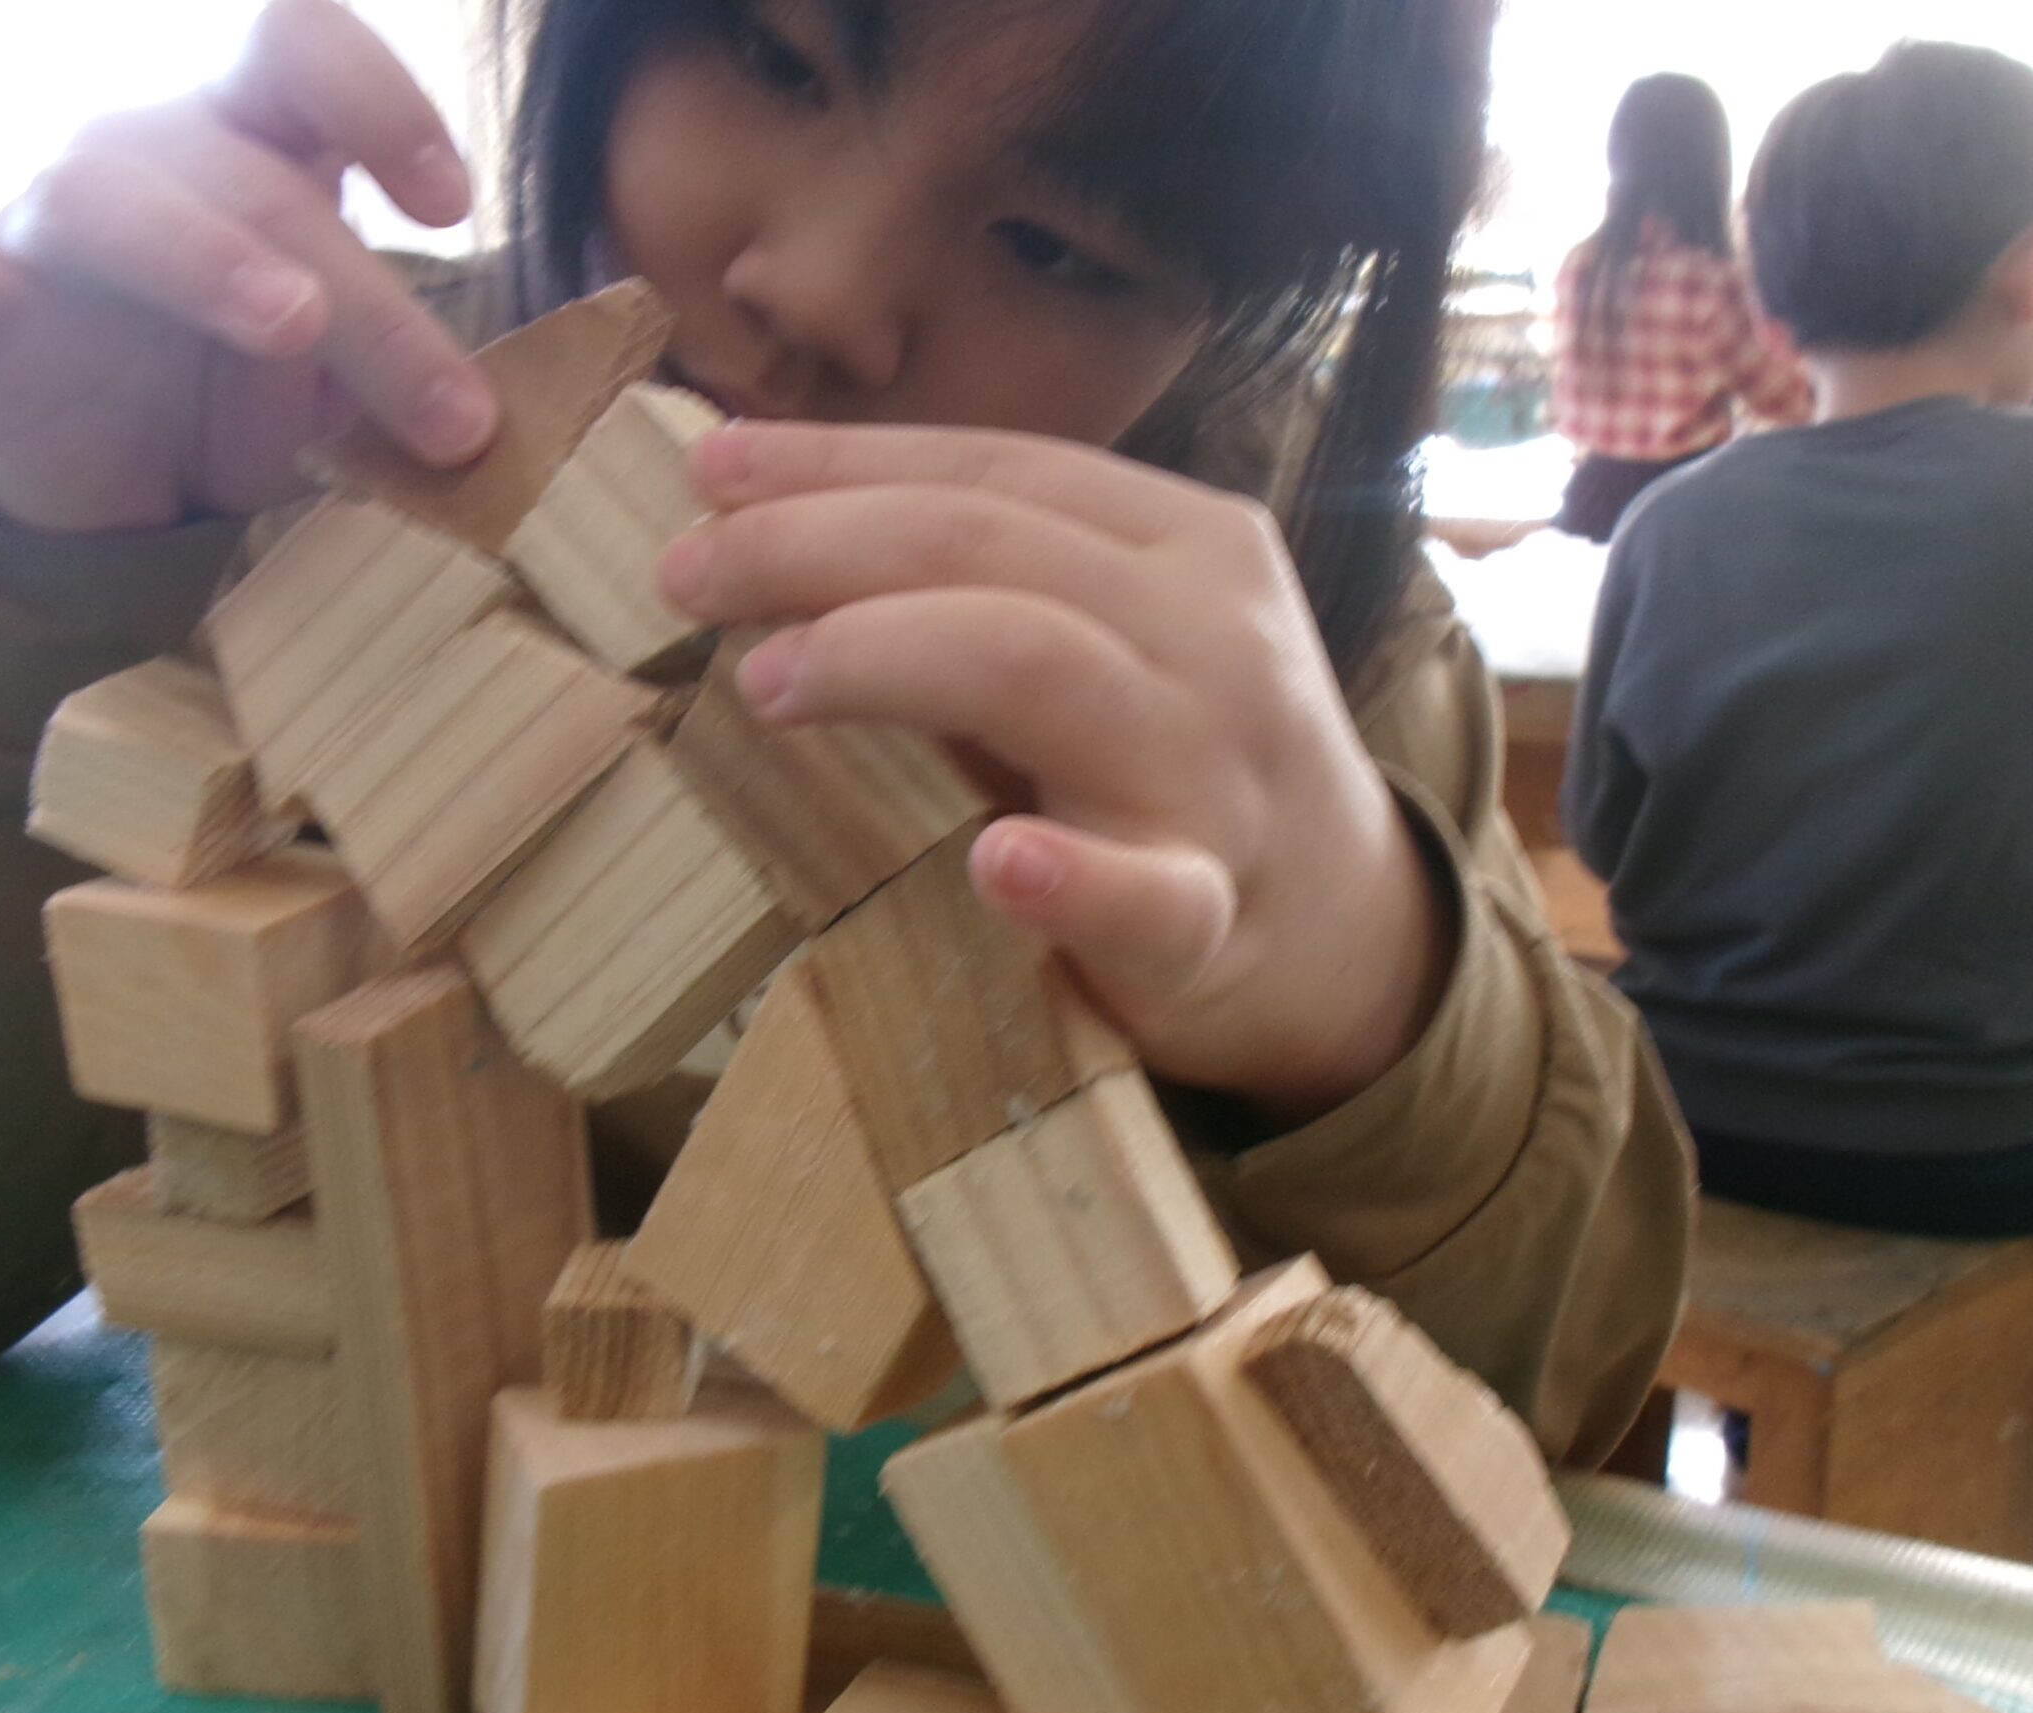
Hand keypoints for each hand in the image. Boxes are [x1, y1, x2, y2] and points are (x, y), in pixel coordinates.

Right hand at [0, 0, 495, 534]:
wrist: (120, 482)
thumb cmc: (243, 387)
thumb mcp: (345, 378)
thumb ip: (411, 372)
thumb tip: (509, 426)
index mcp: (255, 144)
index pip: (309, 58)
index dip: (380, 103)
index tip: (447, 202)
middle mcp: (153, 154)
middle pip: (261, 187)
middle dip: (371, 307)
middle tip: (455, 419)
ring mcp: (52, 227)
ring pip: (121, 211)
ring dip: (210, 261)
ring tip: (287, 322)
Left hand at [661, 423, 1453, 1121]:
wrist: (1345, 930)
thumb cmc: (1178, 761)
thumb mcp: (1118, 633)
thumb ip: (986, 577)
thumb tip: (767, 512)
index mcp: (1187, 540)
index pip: (995, 473)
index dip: (844, 462)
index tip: (709, 469)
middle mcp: (1214, 632)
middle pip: (994, 549)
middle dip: (819, 544)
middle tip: (688, 574)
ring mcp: (1221, 773)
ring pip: (1042, 666)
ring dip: (887, 654)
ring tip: (765, 679)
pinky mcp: (1213, 914)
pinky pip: (1149, 893)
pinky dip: (1075, 881)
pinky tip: (1001, 864)